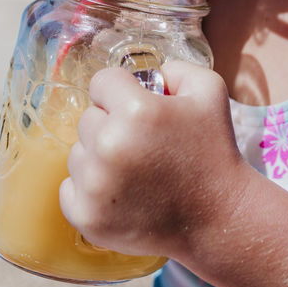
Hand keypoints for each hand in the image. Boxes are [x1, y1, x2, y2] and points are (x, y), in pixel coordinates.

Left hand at [59, 61, 252, 258]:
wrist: (219, 218)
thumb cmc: (214, 152)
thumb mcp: (210, 91)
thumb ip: (175, 68)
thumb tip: (148, 72)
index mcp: (137, 110)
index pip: (102, 82)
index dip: (121, 91)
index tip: (137, 107)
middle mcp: (110, 145)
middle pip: (88, 118)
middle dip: (111, 125)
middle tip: (142, 144)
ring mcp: (95, 185)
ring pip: (78, 153)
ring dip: (99, 158)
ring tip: (134, 171)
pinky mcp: (87, 217)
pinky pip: (69, 188)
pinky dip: (89, 190)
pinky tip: (121, 193)